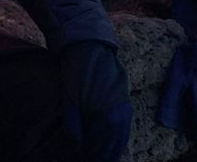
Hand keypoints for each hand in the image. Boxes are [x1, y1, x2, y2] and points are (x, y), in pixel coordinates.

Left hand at [58, 41, 130, 161]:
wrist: (89, 47)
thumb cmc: (77, 73)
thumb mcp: (70, 102)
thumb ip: (73, 129)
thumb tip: (75, 150)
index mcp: (110, 119)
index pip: (98, 151)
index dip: (85, 158)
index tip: (72, 159)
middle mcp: (122, 118)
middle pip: (111, 151)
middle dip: (97, 157)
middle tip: (81, 158)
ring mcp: (126, 111)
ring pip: (119, 143)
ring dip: (106, 152)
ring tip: (91, 156)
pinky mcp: (124, 105)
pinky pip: (121, 133)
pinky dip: (113, 142)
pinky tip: (103, 146)